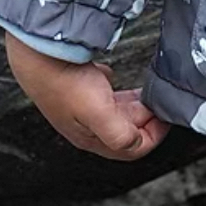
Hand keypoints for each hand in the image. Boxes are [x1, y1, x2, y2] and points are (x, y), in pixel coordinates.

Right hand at [5, 31, 170, 160]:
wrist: (39, 55)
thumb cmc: (64, 83)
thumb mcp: (97, 113)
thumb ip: (119, 133)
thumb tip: (137, 143)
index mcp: (91, 138)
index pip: (131, 149)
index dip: (154, 136)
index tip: (166, 118)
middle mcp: (88, 127)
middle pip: (127, 131)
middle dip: (147, 119)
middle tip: (160, 103)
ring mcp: (85, 108)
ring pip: (119, 113)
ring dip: (137, 106)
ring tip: (149, 93)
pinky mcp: (83, 89)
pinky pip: (109, 95)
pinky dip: (122, 92)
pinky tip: (121, 81)